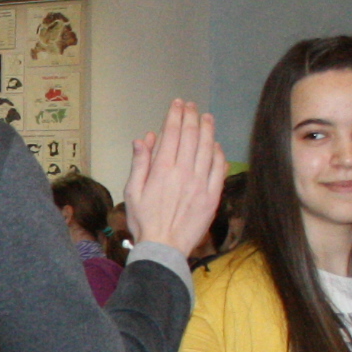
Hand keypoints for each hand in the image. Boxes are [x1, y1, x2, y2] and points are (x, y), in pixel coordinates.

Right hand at [122, 99, 225, 256]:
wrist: (164, 247)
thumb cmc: (145, 221)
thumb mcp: (132, 191)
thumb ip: (140, 163)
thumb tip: (143, 138)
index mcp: (162, 169)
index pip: (171, 134)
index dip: (175, 115)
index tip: (177, 104)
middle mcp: (184, 172)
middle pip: (190, 136)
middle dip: (191, 116)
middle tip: (191, 106)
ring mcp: (201, 183)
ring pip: (207, 148)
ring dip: (207, 129)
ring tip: (206, 117)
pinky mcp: (213, 195)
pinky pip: (219, 168)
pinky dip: (218, 153)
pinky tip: (216, 145)